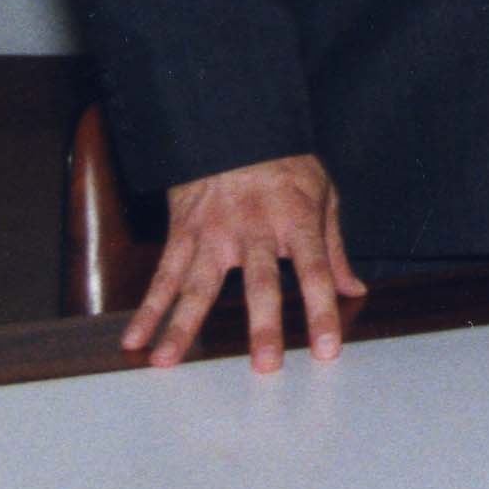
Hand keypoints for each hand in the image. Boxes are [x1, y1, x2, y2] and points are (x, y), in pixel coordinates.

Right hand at [128, 153, 368, 370]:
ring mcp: (213, 232)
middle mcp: (254, 229)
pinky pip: (163, 275)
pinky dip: (147, 308)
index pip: (314, 270)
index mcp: (295, 219)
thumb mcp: (321, 194)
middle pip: (260, 282)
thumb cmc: (284, 164)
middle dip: (264, 325)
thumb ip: (333, 248)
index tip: (326, 349)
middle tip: (265, 366)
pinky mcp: (183, 233)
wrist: (235, 123)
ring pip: (198, 284)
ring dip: (182, 325)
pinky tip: (135, 338)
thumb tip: (353, 291)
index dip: (322, 310)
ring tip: (166, 361)